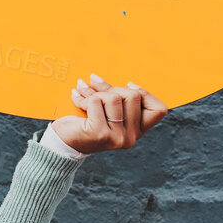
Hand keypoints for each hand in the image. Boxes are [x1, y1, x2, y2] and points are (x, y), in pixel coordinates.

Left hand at [49, 73, 168, 154]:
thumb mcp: (107, 110)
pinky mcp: (100, 133)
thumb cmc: (85, 122)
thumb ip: (117, 99)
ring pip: (114, 97)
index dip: (146, 93)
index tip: (129, 85)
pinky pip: (97, 101)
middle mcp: (131, 138)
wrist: (62, 143)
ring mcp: (117, 138)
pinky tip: (76, 98)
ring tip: (83, 93)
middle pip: (133, 96)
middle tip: (95, 88)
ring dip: (96, 92)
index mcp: (137, 132)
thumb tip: (108, 79)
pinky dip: (84, 97)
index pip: (159, 110)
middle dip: (112, 88)